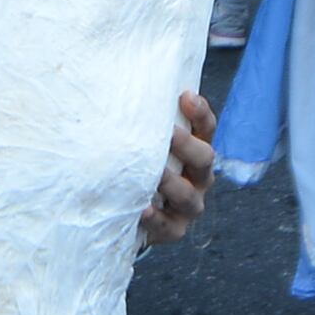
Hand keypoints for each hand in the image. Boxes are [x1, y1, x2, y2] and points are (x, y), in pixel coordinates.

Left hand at [140, 88, 216, 248]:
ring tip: (156, 175)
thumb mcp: (140, 141)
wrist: (126, 212)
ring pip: (187, 195)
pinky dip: (155, 219)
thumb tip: (108, 84)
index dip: (200, 112)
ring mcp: (188, 205)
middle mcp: (197, 177)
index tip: (185, 96)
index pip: (206, 128)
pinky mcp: (173, 230)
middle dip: (187, 146)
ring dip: (172, 183)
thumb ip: (138, 121)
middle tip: (170, 135)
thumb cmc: (134, 166)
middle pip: (204, 158)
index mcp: (194, 150)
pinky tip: (142, 210)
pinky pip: (167, 226)